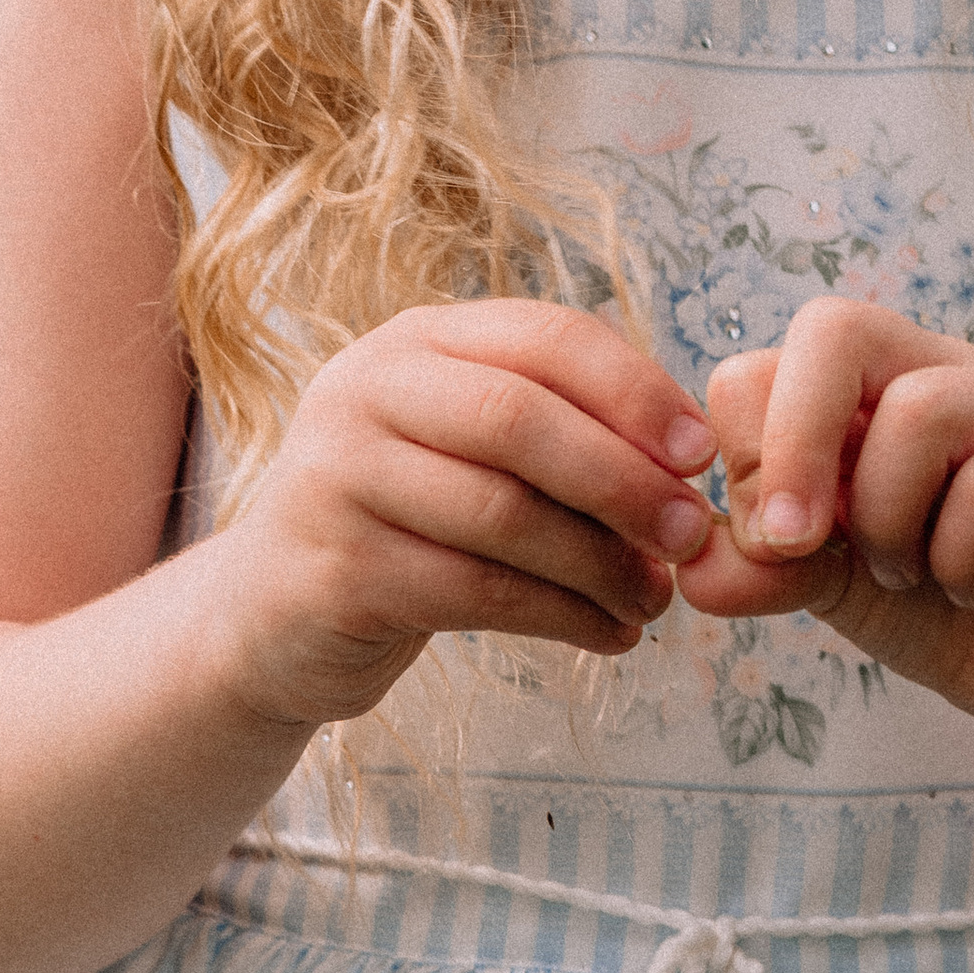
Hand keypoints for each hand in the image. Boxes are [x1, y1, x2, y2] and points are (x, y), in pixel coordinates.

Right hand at [207, 301, 715, 734]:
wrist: (272, 616)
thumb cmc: (407, 520)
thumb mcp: (467, 446)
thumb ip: (559, 428)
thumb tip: (691, 456)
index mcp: (414, 341)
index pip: (544, 336)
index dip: (635, 389)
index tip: (702, 451)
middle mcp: (365, 390)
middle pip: (520, 418)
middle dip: (623, 478)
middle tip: (692, 534)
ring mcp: (339, 478)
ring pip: (502, 513)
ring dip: (601, 563)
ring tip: (656, 599)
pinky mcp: (336, 570)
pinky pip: (476, 592)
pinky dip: (562, 617)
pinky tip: (610, 637)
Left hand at [671, 298, 973, 760]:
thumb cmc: (926, 607)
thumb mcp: (823, 586)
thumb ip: (758, 568)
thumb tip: (689, 565)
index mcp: (859, 390)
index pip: (762, 363)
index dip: (742, 452)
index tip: (767, 542)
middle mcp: (935, 372)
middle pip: (837, 329)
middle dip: (793, 443)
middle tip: (795, 540)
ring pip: (919, 410)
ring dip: (886, 518)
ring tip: (904, 573)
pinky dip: (959, 558)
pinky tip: (968, 591)